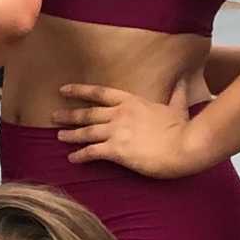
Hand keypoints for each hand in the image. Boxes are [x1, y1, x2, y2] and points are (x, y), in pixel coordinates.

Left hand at [56, 82, 206, 177]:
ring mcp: (117, 131)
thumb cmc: (183, 128)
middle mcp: (120, 114)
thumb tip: (183, 81)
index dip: (80, 90)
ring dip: (71, 134)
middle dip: (69, 114)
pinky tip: (72, 158)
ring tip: (59, 136)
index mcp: (132, 101)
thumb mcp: (178, 107)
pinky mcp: (117, 150)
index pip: (100, 93)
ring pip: (86, 132)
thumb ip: (176, 94)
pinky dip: (80, 155)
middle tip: (54, 116)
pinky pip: (92, 152)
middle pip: (88, 113)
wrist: (186, 145)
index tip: (64, 89)